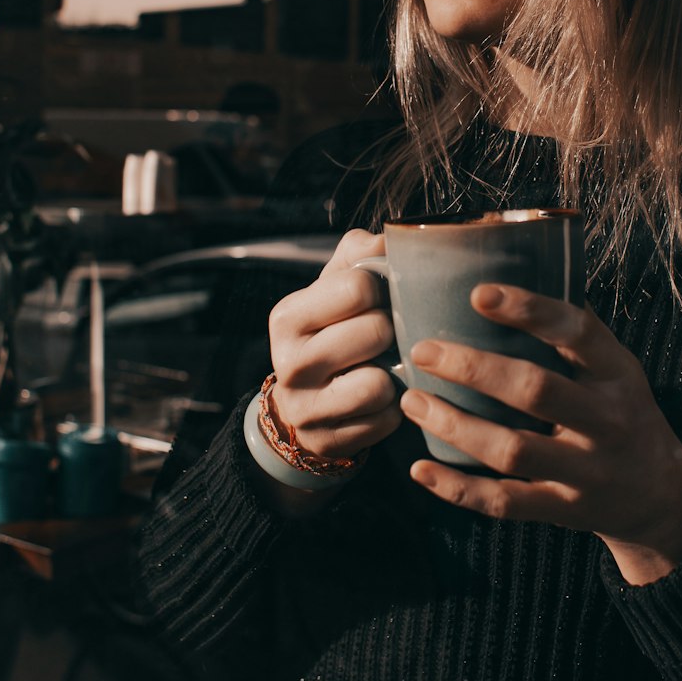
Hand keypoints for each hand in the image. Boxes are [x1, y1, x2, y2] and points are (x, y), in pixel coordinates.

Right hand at [267, 229, 399, 463]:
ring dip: (393, 374)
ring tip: (383, 368)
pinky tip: (379, 400)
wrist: (302, 404)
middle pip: (375, 331)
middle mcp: (289, 363)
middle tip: (384, 337)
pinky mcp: (329, 442)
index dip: (380, 291)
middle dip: (391, 332)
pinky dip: (393, 408)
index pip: (358, 286)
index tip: (377, 301)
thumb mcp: (332, 289)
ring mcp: (306, 408)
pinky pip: (387, 419)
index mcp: (288, 317)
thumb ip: (358, 254)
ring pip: (380, 384)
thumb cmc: (329, 332)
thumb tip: (390, 239)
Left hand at [398, 284, 681, 584]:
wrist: (662, 497)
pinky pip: (505, 502)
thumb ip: (572, 336)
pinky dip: (458, 488)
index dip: (530, 310)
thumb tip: (505, 277)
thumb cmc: (623, 414)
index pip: (578, 332)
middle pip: (535, 391)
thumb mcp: (616, 369)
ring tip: (412, 401)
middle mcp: (606, 420)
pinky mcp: (564, 511)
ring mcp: (586, 471)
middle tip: (423, 350)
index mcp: (617, 373)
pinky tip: (420, 468)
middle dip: (473, 368)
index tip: (479, 293)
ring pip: (513, 450)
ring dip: (455, 425)